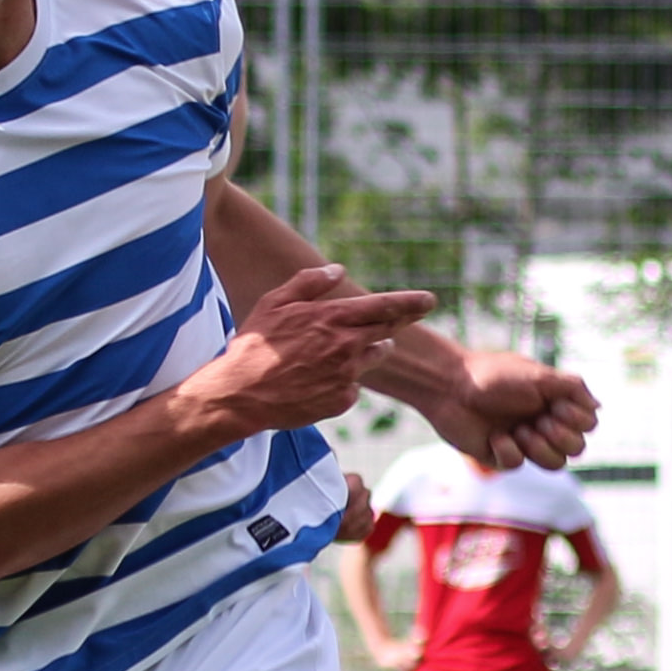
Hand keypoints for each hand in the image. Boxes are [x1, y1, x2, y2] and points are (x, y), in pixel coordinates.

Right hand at [186, 264, 438, 436]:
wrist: (240, 395)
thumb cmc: (253, 345)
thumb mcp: (274, 303)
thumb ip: (309, 283)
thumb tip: (338, 269)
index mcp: (332, 318)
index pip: (384, 306)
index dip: (410, 302)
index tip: (430, 300)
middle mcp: (346, 346)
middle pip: (386, 331)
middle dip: (398, 324)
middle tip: (402, 320)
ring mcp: (346, 376)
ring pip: (373, 358)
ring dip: (370, 350)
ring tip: (345, 350)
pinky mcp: (341, 401)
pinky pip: (353, 387)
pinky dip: (343, 381)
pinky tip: (319, 380)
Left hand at [430, 348, 597, 470]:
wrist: (449, 386)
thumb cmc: (493, 375)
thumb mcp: (537, 375)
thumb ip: (572, 388)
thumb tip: (599, 406)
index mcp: (555, 401)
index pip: (588, 424)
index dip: (578, 421)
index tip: (556, 404)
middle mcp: (543, 422)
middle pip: (577, 448)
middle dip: (561, 436)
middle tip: (539, 420)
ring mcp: (524, 441)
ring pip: (555, 464)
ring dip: (540, 448)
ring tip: (520, 431)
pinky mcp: (501, 456)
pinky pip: (518, 464)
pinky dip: (508, 450)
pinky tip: (494, 436)